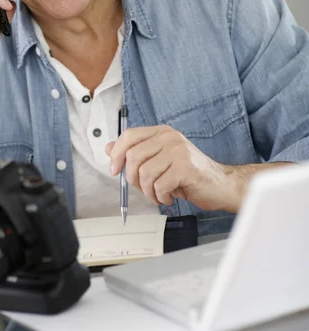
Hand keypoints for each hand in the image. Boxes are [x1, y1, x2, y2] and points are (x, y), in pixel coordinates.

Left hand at [106, 125, 239, 211]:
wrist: (220, 185)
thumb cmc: (189, 175)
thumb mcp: (159, 161)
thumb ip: (135, 153)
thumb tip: (109, 148)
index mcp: (161, 133)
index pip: (129, 136)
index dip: (117, 154)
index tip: (114, 171)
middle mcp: (170, 137)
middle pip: (133, 156)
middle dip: (133, 179)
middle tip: (145, 188)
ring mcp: (178, 151)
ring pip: (144, 174)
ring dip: (148, 191)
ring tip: (159, 194)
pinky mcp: (185, 167)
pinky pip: (159, 186)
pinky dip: (161, 197)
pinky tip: (170, 197)